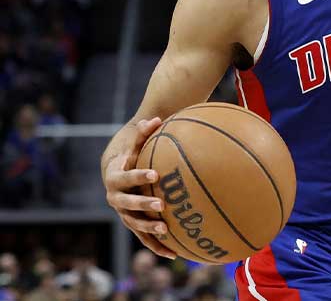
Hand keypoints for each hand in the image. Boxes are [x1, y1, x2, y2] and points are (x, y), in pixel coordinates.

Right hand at [102, 118, 176, 258]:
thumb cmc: (130, 150)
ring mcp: (122, 212)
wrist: (116, 167)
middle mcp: (115, 197)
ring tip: (166, 230)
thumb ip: (143, 131)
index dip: (138, 176)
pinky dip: (156, 245)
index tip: (155, 174)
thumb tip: (156, 118)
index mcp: (114, 176)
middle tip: (161, 205)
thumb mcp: (134, 139)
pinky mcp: (132, 222)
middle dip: (143, 205)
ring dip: (148, 229)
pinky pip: (143, 237)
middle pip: (126, 203)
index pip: (124, 177)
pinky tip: (174, 254)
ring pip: (133, 223)